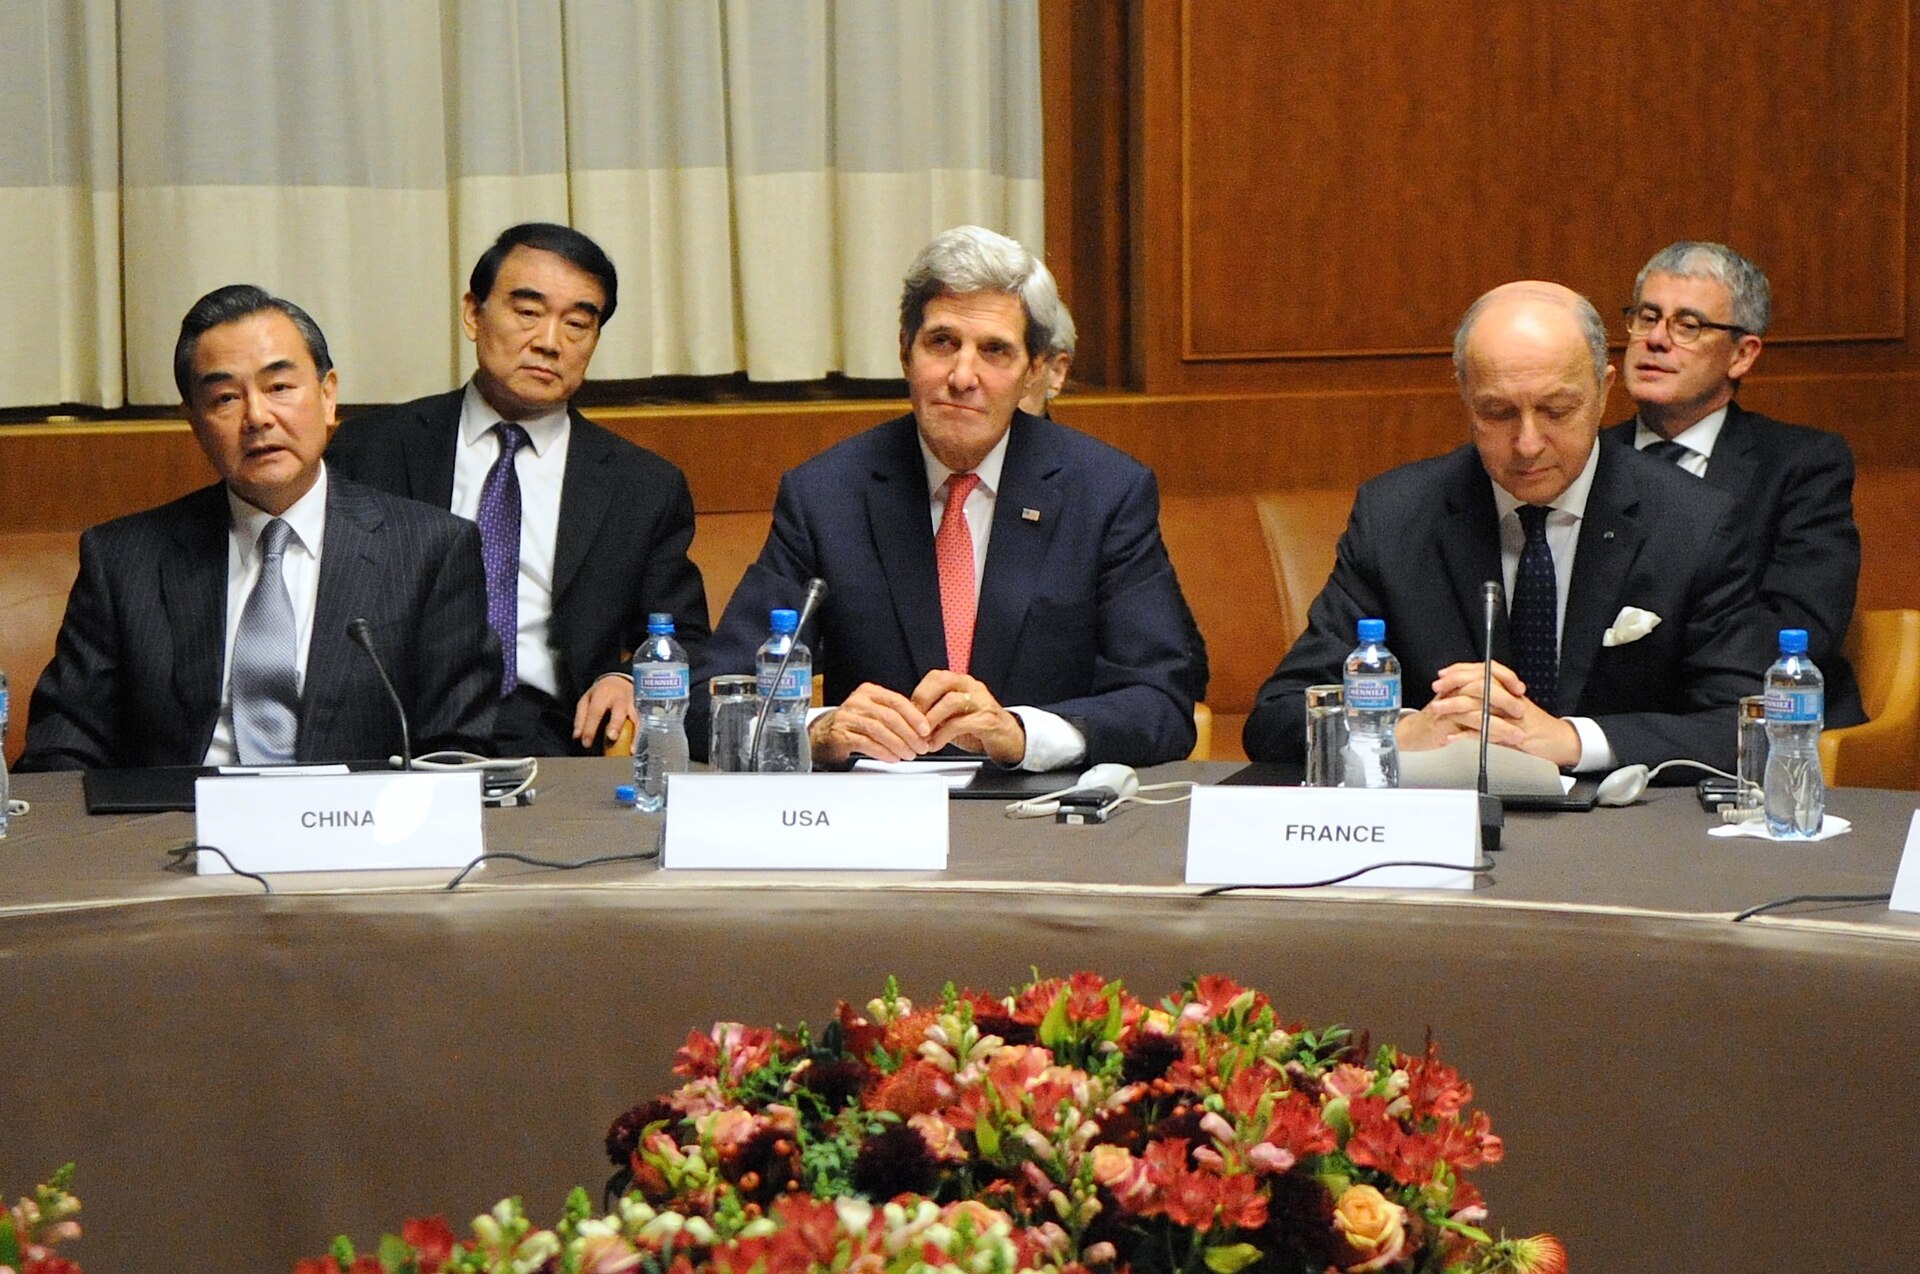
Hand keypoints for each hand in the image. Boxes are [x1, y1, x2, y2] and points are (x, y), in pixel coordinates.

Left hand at [573, 673, 635, 748]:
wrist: (620, 681)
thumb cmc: (601, 693)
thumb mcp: (586, 700)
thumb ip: (581, 718)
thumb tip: (577, 736)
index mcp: (604, 694)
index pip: (596, 711)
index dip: (590, 728)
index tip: (586, 743)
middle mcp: (620, 699)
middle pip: (619, 711)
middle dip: (615, 724)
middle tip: (611, 737)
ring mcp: (632, 705)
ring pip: (634, 719)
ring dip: (632, 734)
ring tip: (629, 749)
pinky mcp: (640, 713)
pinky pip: (640, 725)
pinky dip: (638, 738)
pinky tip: (633, 749)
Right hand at [810, 682, 934, 764]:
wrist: (823, 735)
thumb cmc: (854, 724)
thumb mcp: (874, 713)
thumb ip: (895, 716)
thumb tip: (922, 730)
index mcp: (870, 692)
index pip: (897, 701)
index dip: (914, 716)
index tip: (925, 730)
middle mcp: (858, 701)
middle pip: (889, 717)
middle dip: (909, 734)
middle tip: (920, 747)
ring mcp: (847, 717)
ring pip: (879, 730)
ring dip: (898, 745)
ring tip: (908, 755)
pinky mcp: (840, 734)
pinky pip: (866, 743)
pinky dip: (883, 752)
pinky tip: (892, 757)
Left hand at [912, 670, 1026, 766]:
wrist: (1009, 739)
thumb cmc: (977, 726)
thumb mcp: (952, 716)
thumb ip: (933, 712)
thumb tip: (908, 718)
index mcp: (961, 682)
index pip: (935, 676)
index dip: (919, 694)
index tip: (907, 713)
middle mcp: (971, 686)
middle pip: (942, 681)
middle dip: (923, 702)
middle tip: (912, 723)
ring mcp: (982, 701)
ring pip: (951, 701)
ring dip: (932, 720)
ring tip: (923, 737)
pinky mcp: (988, 719)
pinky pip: (961, 723)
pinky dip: (943, 735)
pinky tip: (935, 745)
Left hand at [1398, 660, 1580, 767]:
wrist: (1561, 742)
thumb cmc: (1536, 727)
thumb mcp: (1512, 710)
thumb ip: (1492, 701)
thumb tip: (1464, 695)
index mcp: (1509, 691)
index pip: (1483, 672)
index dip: (1461, 671)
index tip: (1442, 675)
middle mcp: (1510, 699)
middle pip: (1478, 683)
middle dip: (1453, 685)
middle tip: (1436, 689)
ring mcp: (1511, 716)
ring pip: (1479, 705)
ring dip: (1454, 707)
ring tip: (1437, 710)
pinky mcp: (1513, 735)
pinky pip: (1486, 733)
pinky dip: (1467, 735)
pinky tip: (1452, 736)